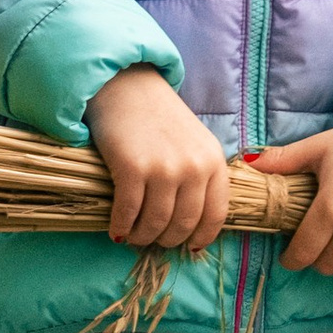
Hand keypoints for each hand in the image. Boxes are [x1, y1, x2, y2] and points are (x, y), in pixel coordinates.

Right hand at [87, 67, 230, 251]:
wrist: (126, 86)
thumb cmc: (159, 118)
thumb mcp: (194, 142)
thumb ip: (199, 176)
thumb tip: (192, 225)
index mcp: (214, 160)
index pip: (216, 214)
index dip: (201, 237)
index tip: (189, 246)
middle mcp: (194, 166)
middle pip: (184, 224)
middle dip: (167, 240)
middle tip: (153, 239)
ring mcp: (164, 168)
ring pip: (156, 224)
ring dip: (142, 237)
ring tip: (133, 235)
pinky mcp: (132, 168)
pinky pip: (128, 213)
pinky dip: (121, 226)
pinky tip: (117, 228)